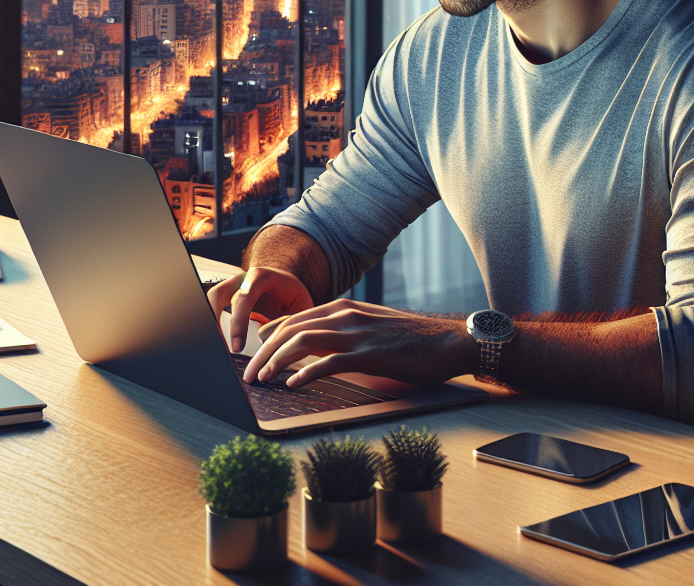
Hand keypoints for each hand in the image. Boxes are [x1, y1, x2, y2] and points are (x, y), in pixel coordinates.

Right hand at [207, 267, 313, 352]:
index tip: (237, 347)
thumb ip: (286, 322)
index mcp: (262, 276)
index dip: (238, 323)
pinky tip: (217, 342)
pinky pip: (212, 307)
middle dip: (214, 321)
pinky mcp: (226, 296)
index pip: (244, 297)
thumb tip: (266, 340)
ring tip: (217, 346)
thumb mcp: (299, 307)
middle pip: (218, 294)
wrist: (289, 284)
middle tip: (220, 347)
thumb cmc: (295, 295)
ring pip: (211, 299)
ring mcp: (232, 285)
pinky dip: (213, 324)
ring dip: (210, 322)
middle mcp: (243, 278)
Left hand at [242, 298, 477, 387]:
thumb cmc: (410, 339)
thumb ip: (346, 332)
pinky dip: (307, 372)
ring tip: (262, 380)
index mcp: (345, 308)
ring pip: (303, 341)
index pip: (296, 318)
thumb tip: (320, 348)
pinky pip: (329, 361)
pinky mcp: (369, 353)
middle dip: (264, 352)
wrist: (446, 341)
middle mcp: (346, 315)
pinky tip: (294, 384)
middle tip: (248, 374)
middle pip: (292, 329)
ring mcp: (357, 333)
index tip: (255, 354)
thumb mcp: (372, 327)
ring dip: (276, 361)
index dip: (270, 335)